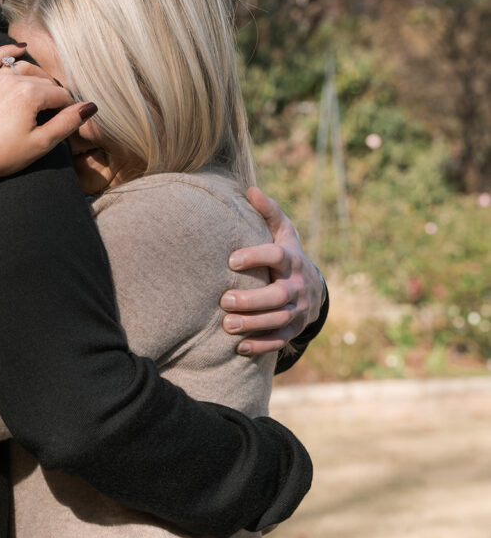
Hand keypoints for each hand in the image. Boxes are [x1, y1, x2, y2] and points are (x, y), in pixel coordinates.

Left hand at [0, 44, 95, 210]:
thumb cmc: (2, 156)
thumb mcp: (41, 144)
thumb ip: (67, 123)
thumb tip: (90, 107)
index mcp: (30, 94)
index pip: (60, 95)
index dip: (68, 109)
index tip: (67, 121)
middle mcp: (11, 79)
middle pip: (43, 80)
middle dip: (52, 94)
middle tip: (53, 112)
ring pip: (22, 67)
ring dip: (35, 76)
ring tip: (41, 91)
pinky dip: (7, 51)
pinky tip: (20, 48)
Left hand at [221, 188, 324, 355]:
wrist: (313, 288)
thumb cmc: (287, 254)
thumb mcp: (282, 232)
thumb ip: (268, 212)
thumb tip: (250, 190)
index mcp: (292, 259)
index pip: (276, 256)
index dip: (255, 257)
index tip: (231, 259)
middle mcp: (297, 286)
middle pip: (278, 295)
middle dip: (252, 299)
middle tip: (224, 300)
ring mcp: (298, 309)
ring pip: (278, 320)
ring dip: (253, 324)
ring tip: (227, 325)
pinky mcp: (294, 329)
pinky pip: (279, 340)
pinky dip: (261, 345)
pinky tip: (239, 347)